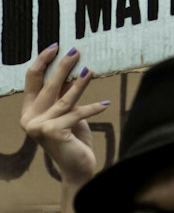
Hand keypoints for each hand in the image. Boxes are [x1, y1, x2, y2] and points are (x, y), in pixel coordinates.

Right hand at [20, 45, 105, 188]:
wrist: (76, 166)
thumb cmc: (72, 136)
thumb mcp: (66, 111)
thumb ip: (64, 93)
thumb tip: (74, 66)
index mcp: (29, 110)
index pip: (32, 80)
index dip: (42, 61)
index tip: (56, 46)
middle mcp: (30, 119)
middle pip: (48, 85)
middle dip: (63, 66)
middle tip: (76, 51)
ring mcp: (40, 127)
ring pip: (64, 98)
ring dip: (80, 83)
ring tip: (92, 70)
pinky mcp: (54, 132)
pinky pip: (77, 113)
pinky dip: (93, 108)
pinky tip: (105, 103)